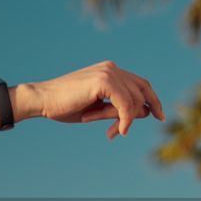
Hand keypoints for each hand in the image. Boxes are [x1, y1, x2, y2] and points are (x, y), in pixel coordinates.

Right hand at [31, 61, 164, 139]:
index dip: (152, 100)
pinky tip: (119, 130)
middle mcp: (112, 68)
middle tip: (123, 132)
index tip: (159, 116)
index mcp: (109, 70)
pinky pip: (125, 103)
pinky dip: (125, 119)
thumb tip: (145, 112)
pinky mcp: (104, 81)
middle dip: (141, 113)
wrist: (42, 100)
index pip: (140, 84)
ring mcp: (108, 72)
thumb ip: (118, 108)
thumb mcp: (97, 109)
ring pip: (135, 99)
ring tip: (112, 132)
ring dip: (127, 120)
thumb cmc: (65, 106)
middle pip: (143, 90)